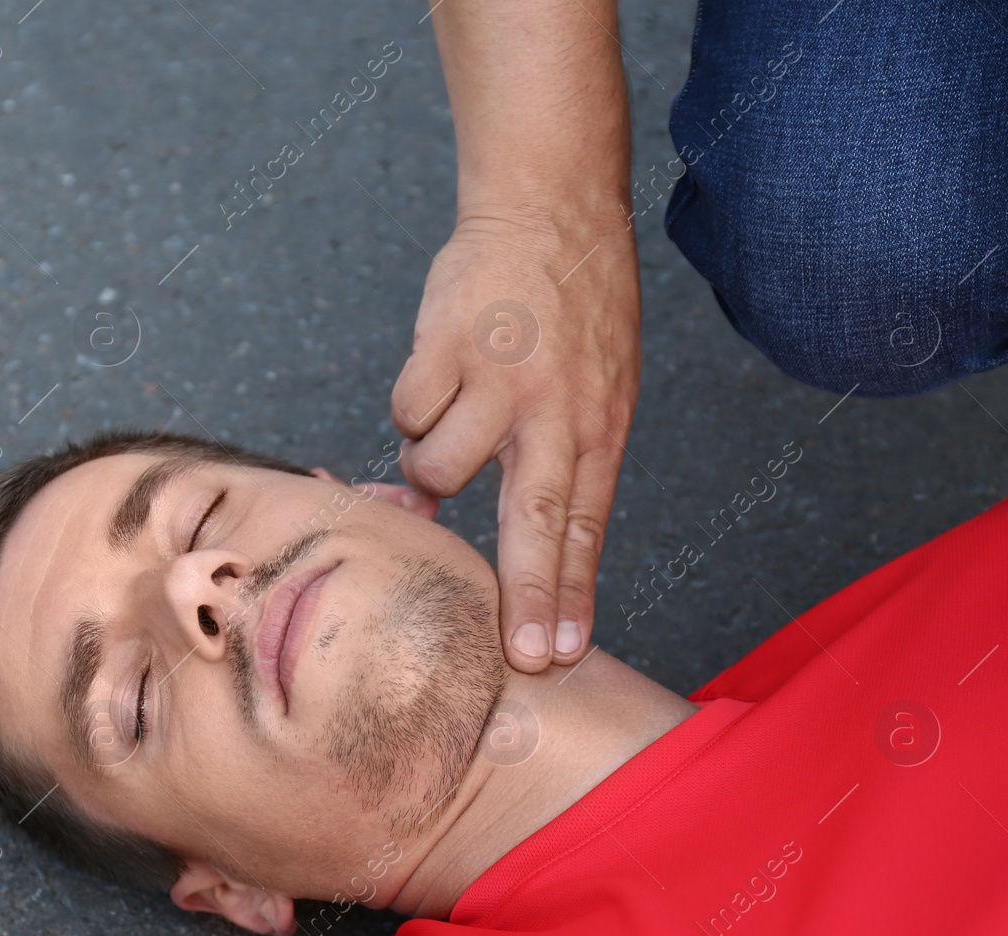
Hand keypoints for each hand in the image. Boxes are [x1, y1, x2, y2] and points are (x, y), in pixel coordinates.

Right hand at [391, 212, 641, 671]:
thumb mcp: (600, 387)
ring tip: (453, 419)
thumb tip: (515, 536)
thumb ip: (560, 459)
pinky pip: (407, 411)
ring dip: (429, 462)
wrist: (548, 208)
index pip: (585, 526)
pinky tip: (440, 374)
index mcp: (598, 424)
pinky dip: (414, 405)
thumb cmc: (573, 309)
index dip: (569, 595)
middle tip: (521, 655)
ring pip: (436, 466)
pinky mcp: (446, 344)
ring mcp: (499, 376)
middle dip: (527, 595)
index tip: (557, 652)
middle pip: (538, 519)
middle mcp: (554, 407)